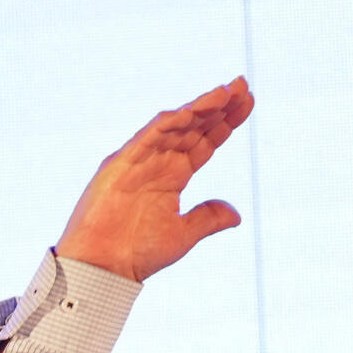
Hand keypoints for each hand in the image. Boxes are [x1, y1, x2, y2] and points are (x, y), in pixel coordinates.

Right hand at [55, 77, 253, 282]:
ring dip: (199, 107)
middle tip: (244, 84)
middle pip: (193, 126)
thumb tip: (236, 214)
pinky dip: (168, 123)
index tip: (249, 101)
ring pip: (173, 125)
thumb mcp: (183, 234)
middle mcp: (158, 162)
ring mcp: (139, 160)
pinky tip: (190, 111)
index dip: (226, 121)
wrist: (104, 267)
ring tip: (225, 93)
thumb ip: (208, 218)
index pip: (205, 140)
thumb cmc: (137, 252)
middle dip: (219, 105)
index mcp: (173, 175)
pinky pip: (146, 137)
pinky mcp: (121, 164)